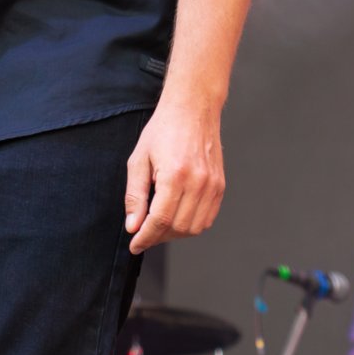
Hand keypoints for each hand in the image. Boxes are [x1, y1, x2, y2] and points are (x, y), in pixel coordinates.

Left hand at [123, 100, 225, 254]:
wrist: (193, 109)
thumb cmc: (164, 129)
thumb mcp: (139, 159)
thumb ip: (135, 196)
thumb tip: (133, 226)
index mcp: (175, 175)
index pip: (160, 220)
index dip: (145, 237)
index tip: (135, 245)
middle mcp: (198, 182)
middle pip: (178, 228)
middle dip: (158, 236)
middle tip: (144, 232)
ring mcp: (212, 185)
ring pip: (194, 227)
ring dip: (175, 233)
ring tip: (160, 225)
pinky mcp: (220, 186)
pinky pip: (207, 218)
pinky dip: (192, 224)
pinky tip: (177, 217)